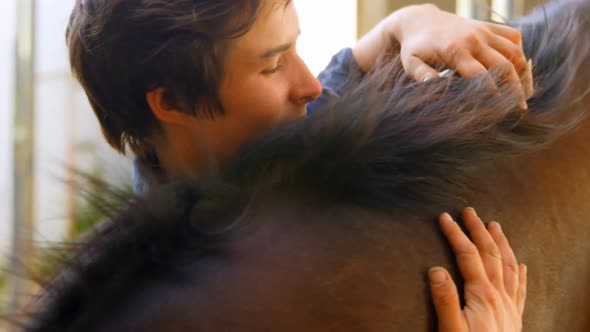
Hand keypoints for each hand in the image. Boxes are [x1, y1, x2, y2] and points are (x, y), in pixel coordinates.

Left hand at [353, 4, 533, 108]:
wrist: (419, 21)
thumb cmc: (414, 48)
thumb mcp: (411, 63)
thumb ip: (422, 76)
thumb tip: (433, 89)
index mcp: (455, 50)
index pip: (481, 75)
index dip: (493, 94)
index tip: (499, 112)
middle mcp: (474, 38)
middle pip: (504, 65)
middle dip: (515, 88)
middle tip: (520, 109)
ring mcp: (483, 31)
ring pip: (514, 51)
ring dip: (523, 73)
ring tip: (525, 94)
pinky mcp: (488, 26)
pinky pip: (513, 36)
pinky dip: (520, 52)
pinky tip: (519, 70)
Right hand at [429, 208, 526, 331]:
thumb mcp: (450, 330)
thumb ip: (445, 300)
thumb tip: (436, 269)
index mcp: (482, 296)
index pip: (468, 255)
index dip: (456, 234)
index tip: (444, 216)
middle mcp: (500, 296)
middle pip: (490, 254)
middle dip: (478, 230)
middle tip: (469, 211)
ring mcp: (509, 307)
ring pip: (508, 265)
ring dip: (501, 243)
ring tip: (495, 225)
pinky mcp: (514, 318)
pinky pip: (520, 289)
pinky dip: (519, 273)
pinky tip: (519, 264)